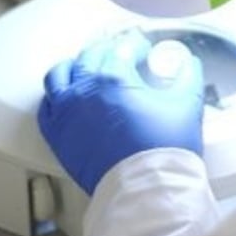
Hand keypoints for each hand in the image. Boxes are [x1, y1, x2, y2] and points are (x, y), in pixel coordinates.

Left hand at [37, 29, 205, 195]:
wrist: (146, 189)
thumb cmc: (163, 150)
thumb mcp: (186, 105)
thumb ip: (188, 76)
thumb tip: (188, 63)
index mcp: (114, 77)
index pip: (122, 47)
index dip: (136, 45)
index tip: (143, 51)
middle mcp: (84, 89)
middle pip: (91, 55)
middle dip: (109, 51)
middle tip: (122, 58)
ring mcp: (66, 112)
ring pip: (60, 74)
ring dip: (76, 66)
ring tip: (90, 70)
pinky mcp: (57, 135)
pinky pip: (47, 106)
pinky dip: (56, 96)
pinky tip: (68, 96)